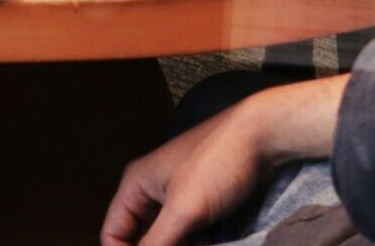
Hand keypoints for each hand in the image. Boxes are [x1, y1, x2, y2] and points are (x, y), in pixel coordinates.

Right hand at [101, 102, 266, 245]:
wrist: (262, 138)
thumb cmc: (218, 164)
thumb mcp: (184, 210)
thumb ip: (158, 242)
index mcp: (136, 185)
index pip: (112, 232)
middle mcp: (151, 190)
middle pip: (142, 236)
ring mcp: (177, 195)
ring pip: (169, 236)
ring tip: (205, 241)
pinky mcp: (201, 201)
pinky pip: (190, 231)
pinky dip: (199, 241)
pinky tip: (214, 240)